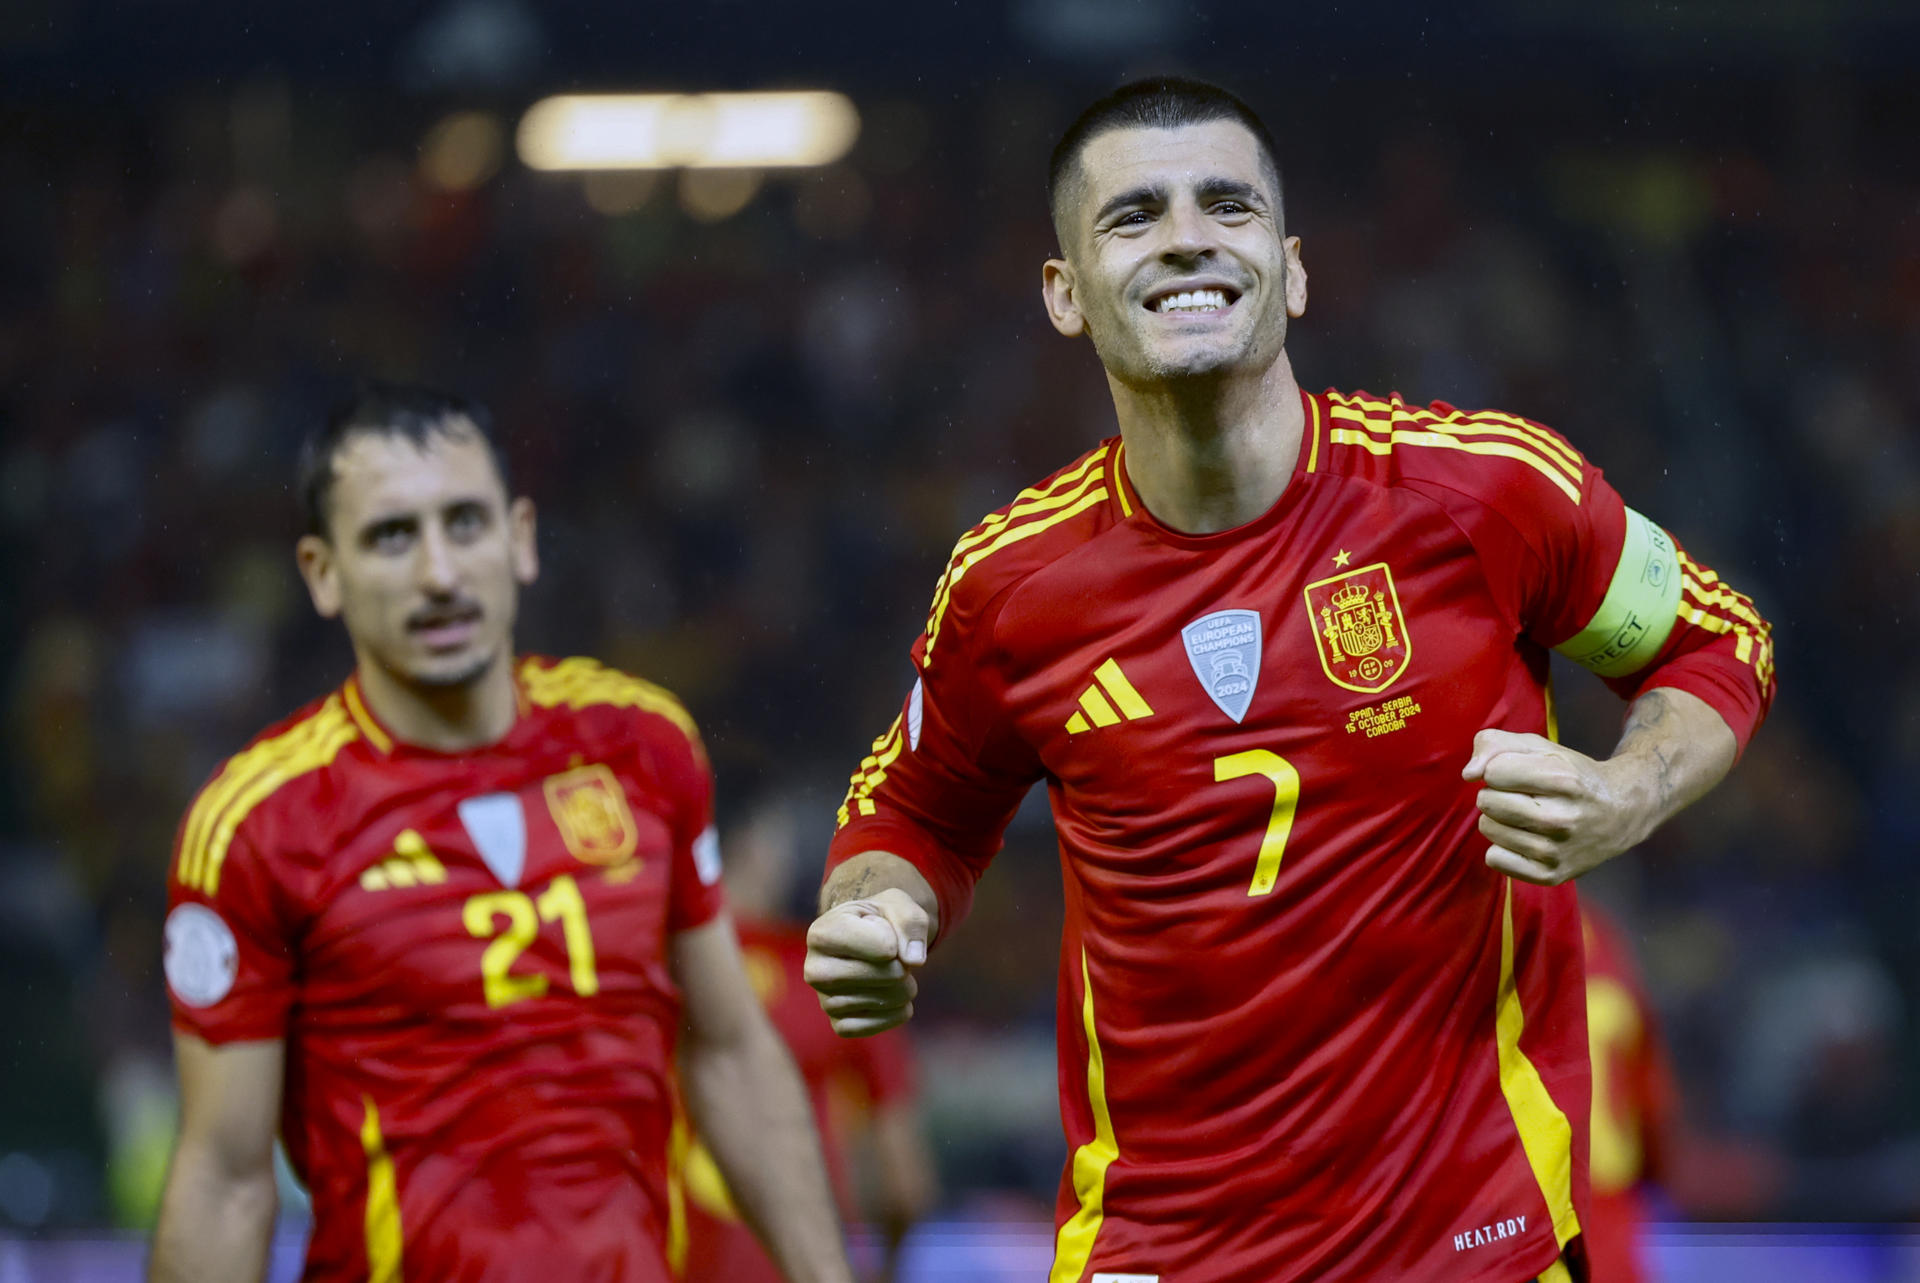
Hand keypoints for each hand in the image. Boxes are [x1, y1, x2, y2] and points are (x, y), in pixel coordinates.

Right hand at [803, 889, 930, 1036]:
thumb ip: (910, 923)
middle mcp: (814, 969)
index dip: (898, 941)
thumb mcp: (899, 906)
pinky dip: (895, 1014)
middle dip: (902, 968)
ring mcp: (824, 1000)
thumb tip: (913, 960)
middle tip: (899, 960)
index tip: (888, 934)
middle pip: (879, 975)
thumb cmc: (882, 921)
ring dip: (903, 990)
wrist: (871, 942)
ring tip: (899, 976)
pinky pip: (874, 1026)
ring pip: (879, 1001)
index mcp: (822, 933)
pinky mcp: (838, 1023)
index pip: (881, 946)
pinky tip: (895, 999)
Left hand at [1461, 728, 1649, 885]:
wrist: (1621, 813)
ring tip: (1526, 815)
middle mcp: (1563, 818)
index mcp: (1564, 780)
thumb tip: (1469, 774)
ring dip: (1498, 818)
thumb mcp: (1540, 747)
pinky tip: (1525, 838)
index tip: (1519, 772)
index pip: (1493, 772)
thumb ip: (1495, 744)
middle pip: (1487, 801)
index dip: (1499, 768)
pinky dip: (1501, 846)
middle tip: (1523, 795)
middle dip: (1496, 792)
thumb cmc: (1572, 775)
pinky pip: (1494, 859)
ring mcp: (1557, 851)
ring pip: (1487, 828)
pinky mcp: (1551, 875)